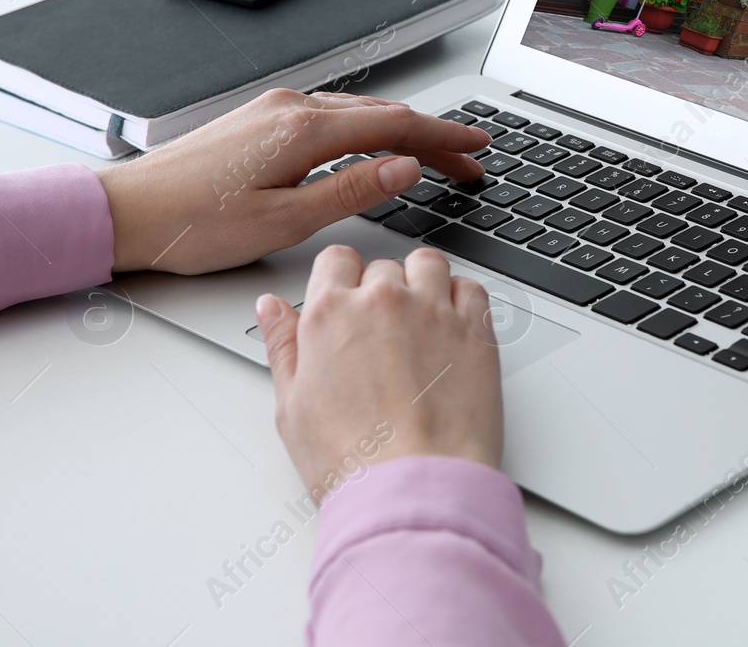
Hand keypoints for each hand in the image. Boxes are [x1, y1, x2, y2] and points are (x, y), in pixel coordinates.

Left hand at [96, 89, 489, 273]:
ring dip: (400, 132)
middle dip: (432, 136)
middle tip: (468, 161)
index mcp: (301, 129)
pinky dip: (367, 129)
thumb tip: (403, 168)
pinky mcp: (259, 121)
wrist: (125, 211)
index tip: (478, 145)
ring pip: (357, 113)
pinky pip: (331, 116)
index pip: (395, 124)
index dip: (444, 135)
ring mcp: (272, 110)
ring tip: (432, 157)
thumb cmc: (192, 224)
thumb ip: (349, 191)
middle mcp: (289, 108)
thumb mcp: (282, 221)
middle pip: (382, 114)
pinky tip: (373, 147)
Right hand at [255, 244, 502, 491]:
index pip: (336, 260)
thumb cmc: (352, 461)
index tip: (345, 302)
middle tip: (381, 335)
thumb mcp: (292, 408)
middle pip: (382, 267)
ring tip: (419, 323)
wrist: (413, 489)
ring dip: (422, 283)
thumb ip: (283, 346)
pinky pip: (472, 288)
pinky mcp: (476, 330)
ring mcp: (433, 311)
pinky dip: (462, 300)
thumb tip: (271, 308)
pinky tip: (452, 330)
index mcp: (330, 314)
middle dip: (380, 291)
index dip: (340, 281)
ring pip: (428, 264)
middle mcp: (383, 301)